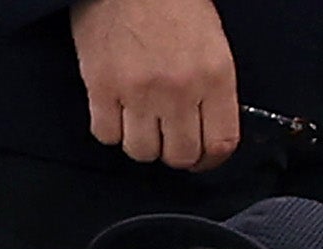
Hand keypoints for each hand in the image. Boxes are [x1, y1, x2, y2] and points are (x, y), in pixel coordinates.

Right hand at [69, 0, 239, 169]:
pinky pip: (106, 134)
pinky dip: (110, 130)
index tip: (202, 158)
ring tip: (140, 123)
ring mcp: (139, 90)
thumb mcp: (211, 42)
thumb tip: (207, 130)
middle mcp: (179, 89)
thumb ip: (213, 88)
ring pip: (142, 152)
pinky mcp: (102, 86)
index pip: (220, 144)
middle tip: (168, 138)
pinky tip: (116, 111)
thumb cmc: (172, 0)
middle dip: (175, 153)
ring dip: (142, 143)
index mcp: (214, 75)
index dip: (210, 160)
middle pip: (180, 155)